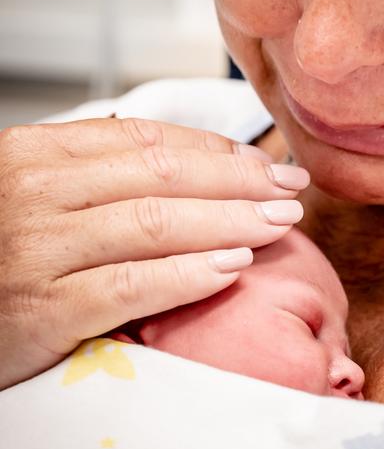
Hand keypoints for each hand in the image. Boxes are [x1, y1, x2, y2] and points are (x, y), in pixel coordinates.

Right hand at [0, 116, 308, 388]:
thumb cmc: (0, 253)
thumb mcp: (32, 193)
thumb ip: (94, 172)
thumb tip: (186, 157)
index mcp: (36, 152)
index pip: (145, 139)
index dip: (216, 148)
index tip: (263, 162)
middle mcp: (36, 190)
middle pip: (162, 174)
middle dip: (238, 180)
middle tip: (289, 190)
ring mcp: (40, 248)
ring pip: (156, 223)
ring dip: (230, 220)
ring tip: (279, 224)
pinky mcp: (46, 309)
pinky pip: (133, 284)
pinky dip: (190, 274)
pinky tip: (234, 267)